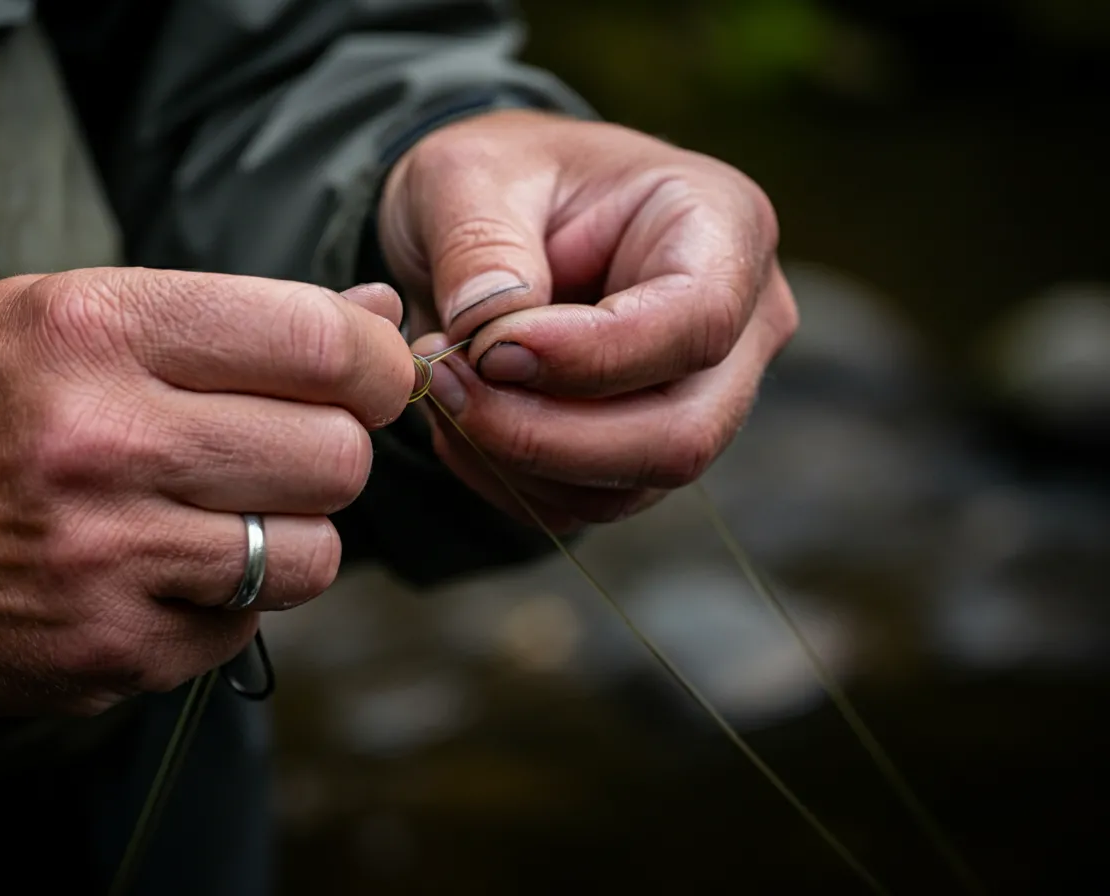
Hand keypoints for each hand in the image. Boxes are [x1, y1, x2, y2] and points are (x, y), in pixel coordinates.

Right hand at [0, 270, 412, 715]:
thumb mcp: (82, 316)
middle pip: (335, 457)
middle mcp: (103, 442)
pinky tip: (162, 569)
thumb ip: (241, 317)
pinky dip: (228, 599)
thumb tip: (382, 320)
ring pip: (315, 555)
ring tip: (218, 513)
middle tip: (280, 449)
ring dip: (290, 534)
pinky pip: (249, 624)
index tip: (375, 379)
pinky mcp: (109, 649)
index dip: (378, 365)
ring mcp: (106, 559)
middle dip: (330, 451)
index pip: (318, 343)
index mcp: (99, 330)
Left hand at [378, 110, 797, 531]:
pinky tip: (461, 421)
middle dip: (546, 434)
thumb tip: (486, 326)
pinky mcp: (645, 448)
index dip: (588, 357)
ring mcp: (701, 399)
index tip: (485, 348)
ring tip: (440, 389)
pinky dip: (508, 482)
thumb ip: (478, 242)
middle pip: (681, 435)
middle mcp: (739, 326)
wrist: (493, 219)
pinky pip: (586, 504)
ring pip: (629, 485)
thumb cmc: (499, 178)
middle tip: (443, 385)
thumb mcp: (465, 172)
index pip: (695, 324)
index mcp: (722, 227)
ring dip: (515, 461)